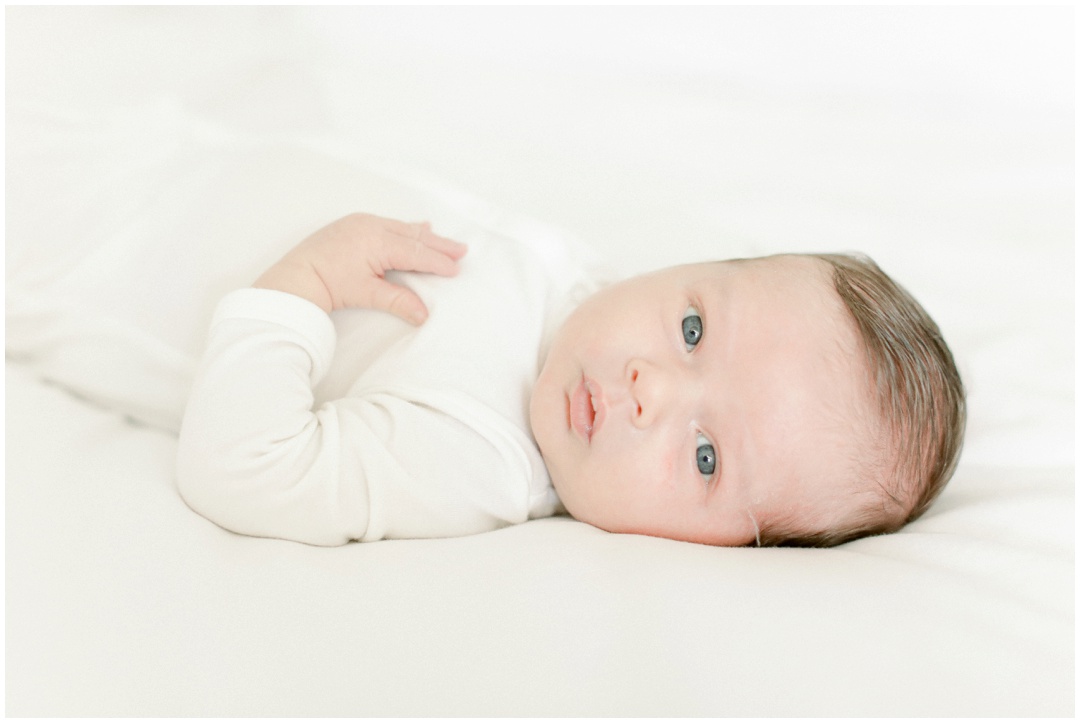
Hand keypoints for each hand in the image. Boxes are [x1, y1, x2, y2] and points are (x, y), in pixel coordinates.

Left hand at [253, 213, 467, 322]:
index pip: (416, 253)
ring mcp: (363, 222)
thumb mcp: (366, 293)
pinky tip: (418, 227)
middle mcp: (372, 226)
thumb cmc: (328, 284)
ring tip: (445, 240)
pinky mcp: (355, 224)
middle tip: (461, 250)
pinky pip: (388, 223)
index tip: (455, 270)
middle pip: (414, 236)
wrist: (296, 276)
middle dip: (439, 245)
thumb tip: (423, 314)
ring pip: (402, 228)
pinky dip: (406, 228)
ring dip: (425, 236)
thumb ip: (397, 301)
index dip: (437, 262)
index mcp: (377, 241)